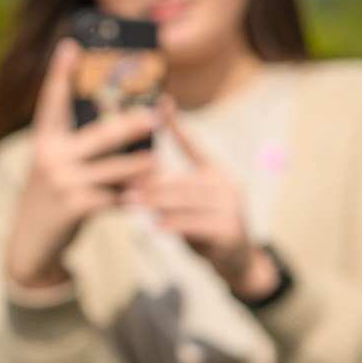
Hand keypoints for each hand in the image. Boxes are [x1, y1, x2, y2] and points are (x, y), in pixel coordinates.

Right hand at [4, 40, 158, 290]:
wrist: (31, 244)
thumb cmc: (51, 198)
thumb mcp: (54, 167)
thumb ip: (76, 148)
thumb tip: (120, 127)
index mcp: (43, 141)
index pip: (52, 102)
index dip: (61, 73)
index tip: (70, 45)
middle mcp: (50, 157)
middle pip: (98, 134)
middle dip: (129, 124)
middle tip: (155, 114)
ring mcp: (63, 182)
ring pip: (113, 169)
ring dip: (140, 165)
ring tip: (159, 160)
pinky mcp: (76, 207)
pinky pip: (113, 198)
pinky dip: (131, 197)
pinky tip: (146, 197)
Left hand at [142, 110, 279, 301]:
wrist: (237, 260)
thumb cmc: (206, 228)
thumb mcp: (190, 205)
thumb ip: (172, 191)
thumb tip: (135, 177)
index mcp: (215, 173)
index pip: (193, 145)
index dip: (177, 124)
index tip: (162, 101)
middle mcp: (226, 185)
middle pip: (182, 180)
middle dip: (151, 183)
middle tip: (124, 185)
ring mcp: (230, 208)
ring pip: (186, 202)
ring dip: (155, 203)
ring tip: (131, 203)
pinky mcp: (229, 230)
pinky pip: (195, 225)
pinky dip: (173, 225)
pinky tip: (154, 227)